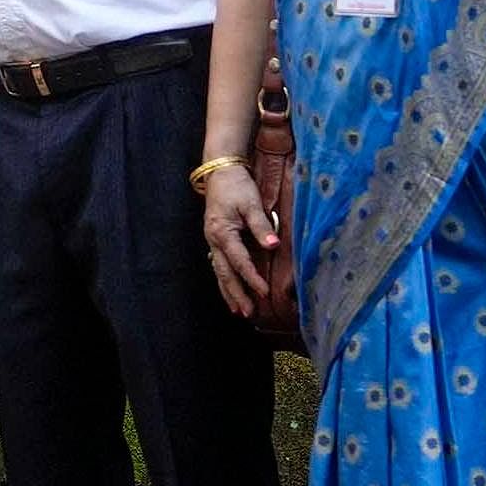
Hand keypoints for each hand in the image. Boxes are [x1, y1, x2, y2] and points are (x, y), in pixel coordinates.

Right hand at [198, 164, 279, 320]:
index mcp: (222, 232)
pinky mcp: (216, 239)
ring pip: (219, 272)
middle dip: (236, 294)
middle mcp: (214, 240)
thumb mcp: (251, 203)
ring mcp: (212, 241)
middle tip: (248, 313)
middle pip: (225, 273)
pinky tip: (230, 291)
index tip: (265, 293)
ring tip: (238, 310)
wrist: (220, 172)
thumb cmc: (236, 186)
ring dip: (229, 292)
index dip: (252, 278)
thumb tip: (273, 245)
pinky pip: (219, 265)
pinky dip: (225, 281)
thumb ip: (261, 226)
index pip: (239, 261)